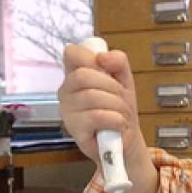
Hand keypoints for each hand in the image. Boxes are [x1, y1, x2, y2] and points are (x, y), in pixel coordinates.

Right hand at [59, 43, 147, 166]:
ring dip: (117, 105)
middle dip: (111, 86)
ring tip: (122, 114)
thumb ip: (118, 61)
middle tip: (122, 98)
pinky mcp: (75, 130)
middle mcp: (66, 91)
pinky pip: (97, 116)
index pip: (71, 53)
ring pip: (92, 96)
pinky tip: (118, 126)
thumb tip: (103, 57)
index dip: (91, 57)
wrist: (125, 140)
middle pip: (84, 75)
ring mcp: (67, 111)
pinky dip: (116, 120)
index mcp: (75, 74)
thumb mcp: (123, 79)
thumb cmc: (119, 108)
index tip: (106, 69)